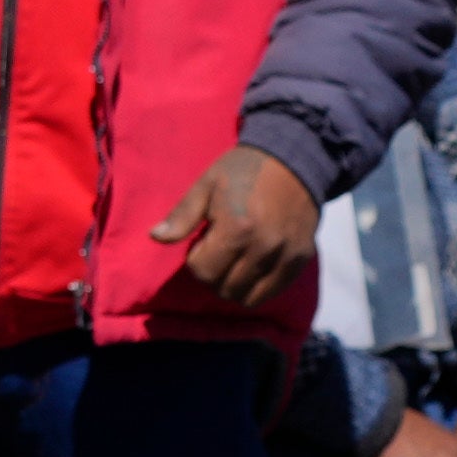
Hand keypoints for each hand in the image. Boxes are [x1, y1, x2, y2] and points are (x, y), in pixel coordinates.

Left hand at [152, 145, 318, 316]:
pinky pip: (272, 292)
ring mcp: (286, 254)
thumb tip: (155, 237)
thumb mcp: (206, 186)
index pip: (203, 272)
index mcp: (237, 228)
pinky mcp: (301, 258)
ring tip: (236, 257)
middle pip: (224, 288)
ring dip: (233, 284)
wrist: (294, 159)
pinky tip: (253, 264)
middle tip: (219, 249)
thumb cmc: (243, 171)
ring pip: (248, 297)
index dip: (196, 259)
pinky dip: (257, 287)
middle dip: (213, 274)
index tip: (204, 240)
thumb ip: (181, 216)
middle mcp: (264, 246)